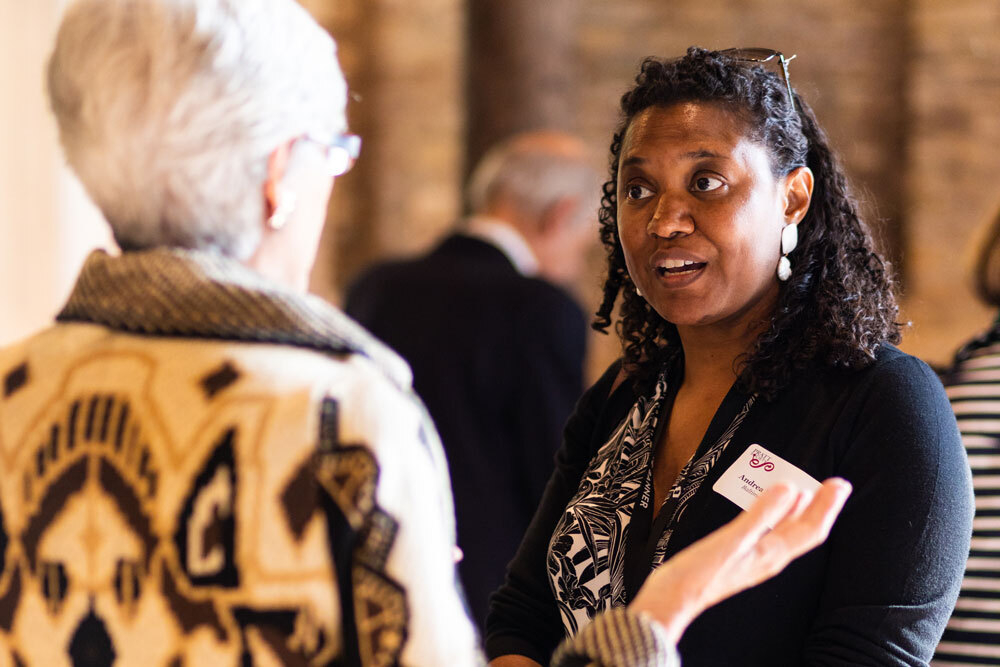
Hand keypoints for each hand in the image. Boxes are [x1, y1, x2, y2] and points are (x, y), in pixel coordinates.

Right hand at [629, 478, 851, 644]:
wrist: (672, 600)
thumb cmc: (698, 574)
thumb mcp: (732, 540)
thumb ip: (761, 514)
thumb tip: (790, 489)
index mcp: (771, 555)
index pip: (810, 529)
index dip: (827, 506)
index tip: (839, 484)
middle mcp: (768, 558)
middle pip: (803, 531)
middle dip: (820, 507)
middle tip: (833, 484)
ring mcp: (754, 559)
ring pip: (787, 532)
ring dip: (800, 511)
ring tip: (805, 490)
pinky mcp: (739, 557)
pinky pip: (768, 532)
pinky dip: (776, 516)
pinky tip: (768, 507)